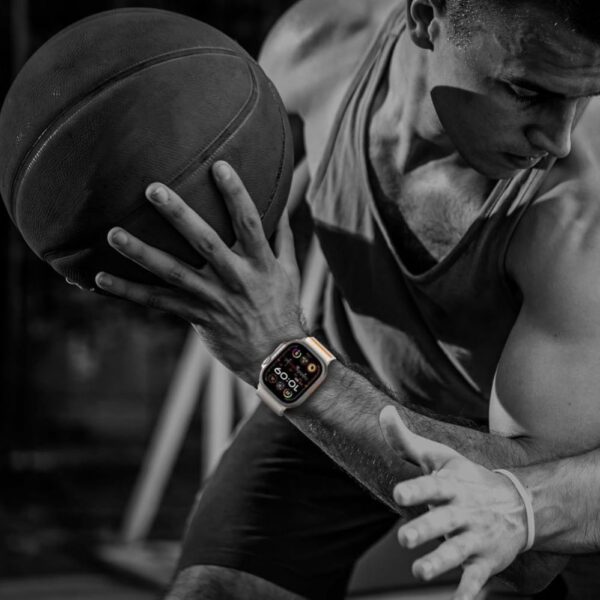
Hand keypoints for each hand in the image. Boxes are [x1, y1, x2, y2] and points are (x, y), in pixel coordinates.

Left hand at [94, 161, 306, 384]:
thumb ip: (283, 236)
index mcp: (260, 263)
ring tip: (113, 234)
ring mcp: (213, 298)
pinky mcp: (196, 315)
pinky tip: (102, 279)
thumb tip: (283, 200)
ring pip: (173, 272)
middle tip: (153, 189)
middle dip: (179, 215)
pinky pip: (158, 302)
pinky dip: (129, 291)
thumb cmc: (283, 308)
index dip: (236, 194)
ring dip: (142, 253)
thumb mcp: (290, 272)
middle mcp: (235, 278)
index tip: (219, 165)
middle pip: (204, 242)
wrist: (275, 358)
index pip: (249, 223)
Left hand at [379, 405, 527, 599]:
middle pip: (442, 521)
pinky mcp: (485, 561)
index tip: (398, 492)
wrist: (519, 504)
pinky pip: (477, 579)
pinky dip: (470, 592)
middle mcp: (463, 511)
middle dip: (424, 530)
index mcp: (451, 485)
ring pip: (457, 551)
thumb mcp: (440, 456)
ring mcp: (475, 537)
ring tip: (420, 571)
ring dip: (440, 562)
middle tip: (405, 537)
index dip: (416, 490)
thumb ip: (406, 440)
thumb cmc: (467, 479)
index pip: (432, 486)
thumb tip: (383, 411)